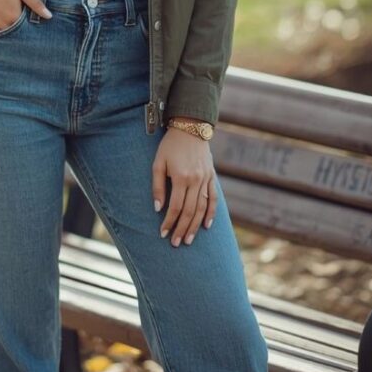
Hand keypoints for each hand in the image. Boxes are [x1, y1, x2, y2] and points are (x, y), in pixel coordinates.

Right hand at [0, 0, 51, 30]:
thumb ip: (35, 2)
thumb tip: (49, 16)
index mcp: (13, 16)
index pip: (24, 27)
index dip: (25, 20)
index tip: (22, 11)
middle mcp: (0, 24)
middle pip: (12, 31)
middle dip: (14, 24)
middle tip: (9, 9)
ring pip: (0, 32)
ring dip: (2, 25)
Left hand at [152, 129, 216, 246]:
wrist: (190, 127)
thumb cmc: (170, 145)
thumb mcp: (158, 162)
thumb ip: (157, 186)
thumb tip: (158, 208)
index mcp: (181, 177)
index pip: (175, 207)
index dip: (169, 222)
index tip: (163, 234)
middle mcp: (196, 180)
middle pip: (190, 212)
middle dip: (181, 229)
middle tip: (176, 243)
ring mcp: (206, 179)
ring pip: (202, 208)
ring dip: (195, 226)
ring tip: (188, 240)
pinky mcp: (212, 176)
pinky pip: (213, 198)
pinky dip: (211, 213)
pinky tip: (207, 226)